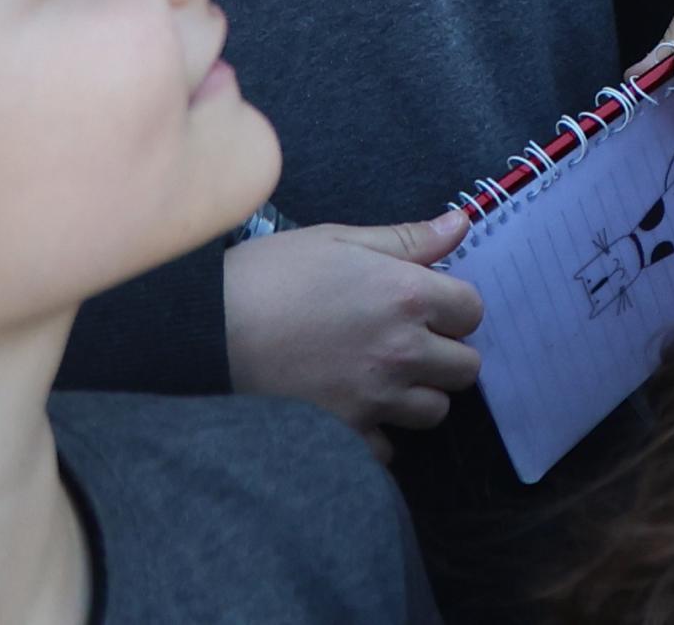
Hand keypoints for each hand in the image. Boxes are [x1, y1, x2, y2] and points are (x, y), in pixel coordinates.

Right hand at [226, 216, 483, 430]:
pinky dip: (377, 434)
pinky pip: (385, 449)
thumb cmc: (267, 277)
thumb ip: (408, 240)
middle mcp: (401, 351)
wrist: (200, 333)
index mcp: (407, 296)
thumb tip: (462, 224)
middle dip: (445, 354)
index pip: (473, 311)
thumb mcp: (338, 241)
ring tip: (384, 377)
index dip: (453, 307)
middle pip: (465, 368)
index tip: (428, 306)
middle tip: (411, 343)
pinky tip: (354, 410)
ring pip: (433, 411)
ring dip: (418, 395)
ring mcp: (374, 399)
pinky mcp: (342, 434)